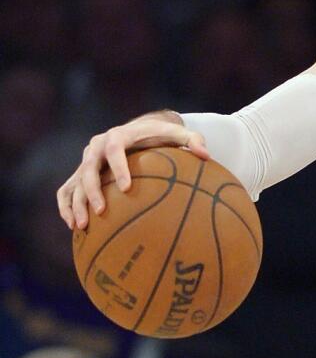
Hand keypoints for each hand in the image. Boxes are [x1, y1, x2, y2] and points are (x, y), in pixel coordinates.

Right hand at [57, 111, 209, 230]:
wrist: (138, 130)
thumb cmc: (161, 136)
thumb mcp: (178, 134)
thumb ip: (194, 141)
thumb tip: (208, 155)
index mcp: (118, 135)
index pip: (115, 150)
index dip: (118, 168)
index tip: (126, 188)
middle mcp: (96, 147)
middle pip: (88, 168)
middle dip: (92, 190)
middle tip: (101, 211)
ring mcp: (86, 160)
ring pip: (74, 182)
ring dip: (75, 204)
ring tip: (81, 226)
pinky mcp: (80, 172)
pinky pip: (67, 190)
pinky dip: (66, 206)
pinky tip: (74, 227)